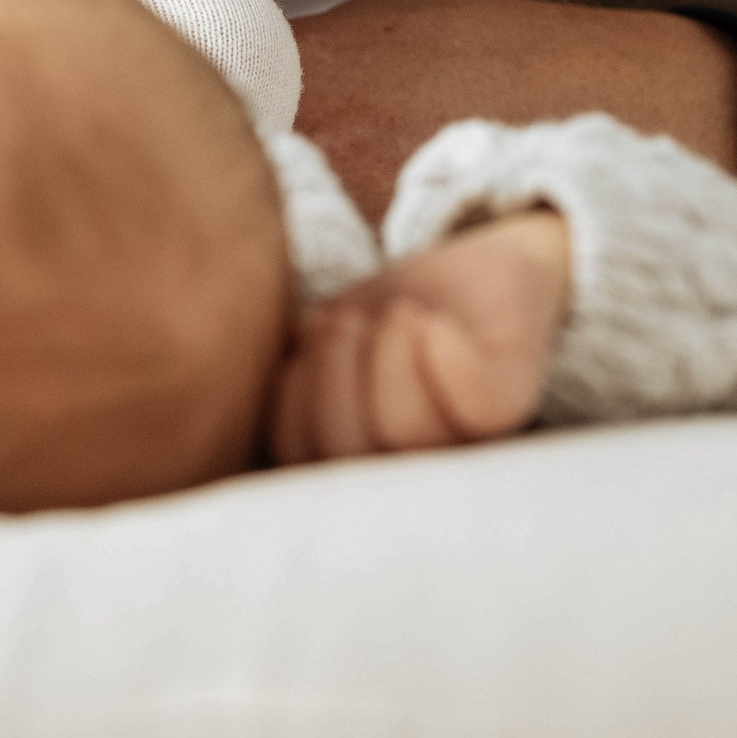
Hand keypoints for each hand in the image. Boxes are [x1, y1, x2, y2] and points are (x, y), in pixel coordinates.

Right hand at [271, 208, 573, 463]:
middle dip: (334, 363)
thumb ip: (285, 385)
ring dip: (384, 344)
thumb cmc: (392, 312)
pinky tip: (434, 323)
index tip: (312, 337)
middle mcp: (416, 475)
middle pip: (346, 449)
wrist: (485, 262)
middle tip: (354, 318)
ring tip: (397, 313)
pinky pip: (468, 397)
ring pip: (401, 427)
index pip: (296, 459)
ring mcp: (469, 446)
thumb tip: (226, 394)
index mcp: (359, 469)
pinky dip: (440, 348)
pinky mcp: (510, 404)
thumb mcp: (321, 344)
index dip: (292, 393)